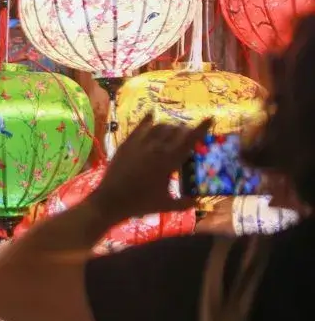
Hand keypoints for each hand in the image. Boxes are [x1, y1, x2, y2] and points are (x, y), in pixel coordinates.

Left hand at [92, 114, 212, 219]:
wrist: (110, 201)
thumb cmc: (139, 204)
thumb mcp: (165, 205)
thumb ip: (183, 203)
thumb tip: (197, 202)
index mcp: (169, 161)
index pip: (190, 140)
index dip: (202, 128)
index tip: (210, 118)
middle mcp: (157, 148)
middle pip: (176, 130)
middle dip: (185, 130)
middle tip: (188, 133)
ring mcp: (140, 144)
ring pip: (160, 126)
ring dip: (169, 126)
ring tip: (171, 130)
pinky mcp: (127, 143)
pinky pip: (140, 126)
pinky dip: (148, 119)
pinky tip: (152, 115)